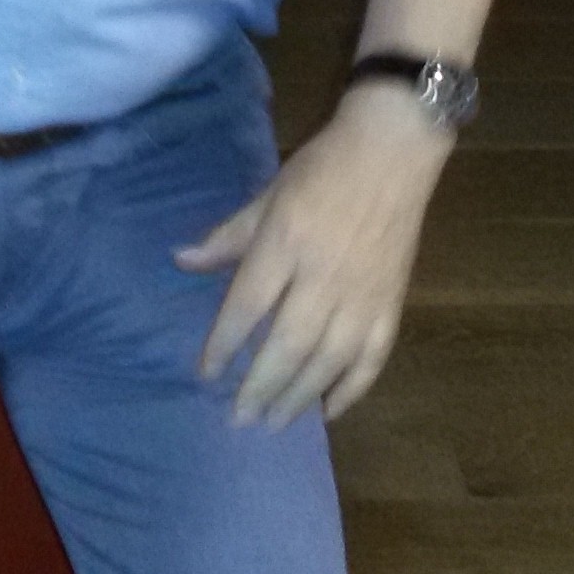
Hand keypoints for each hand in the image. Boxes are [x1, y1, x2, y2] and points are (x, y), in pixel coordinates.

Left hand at [176, 86, 449, 429]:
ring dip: (300, 396)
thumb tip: (181, 261)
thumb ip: (228, 237)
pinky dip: (352, 389)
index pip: (248, 306)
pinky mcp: (392, 303)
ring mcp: (363, 295)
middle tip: (239, 419)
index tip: (207, 373)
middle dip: (261, 386)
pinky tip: (330, 410)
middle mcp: (323, 277)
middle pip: (288, 345)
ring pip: (329, 360)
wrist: (393, 152)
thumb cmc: (322, 169)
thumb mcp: (268, 195)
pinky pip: (372, 358)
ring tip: (275, 422)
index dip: (225, 343)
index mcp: (286, 245)